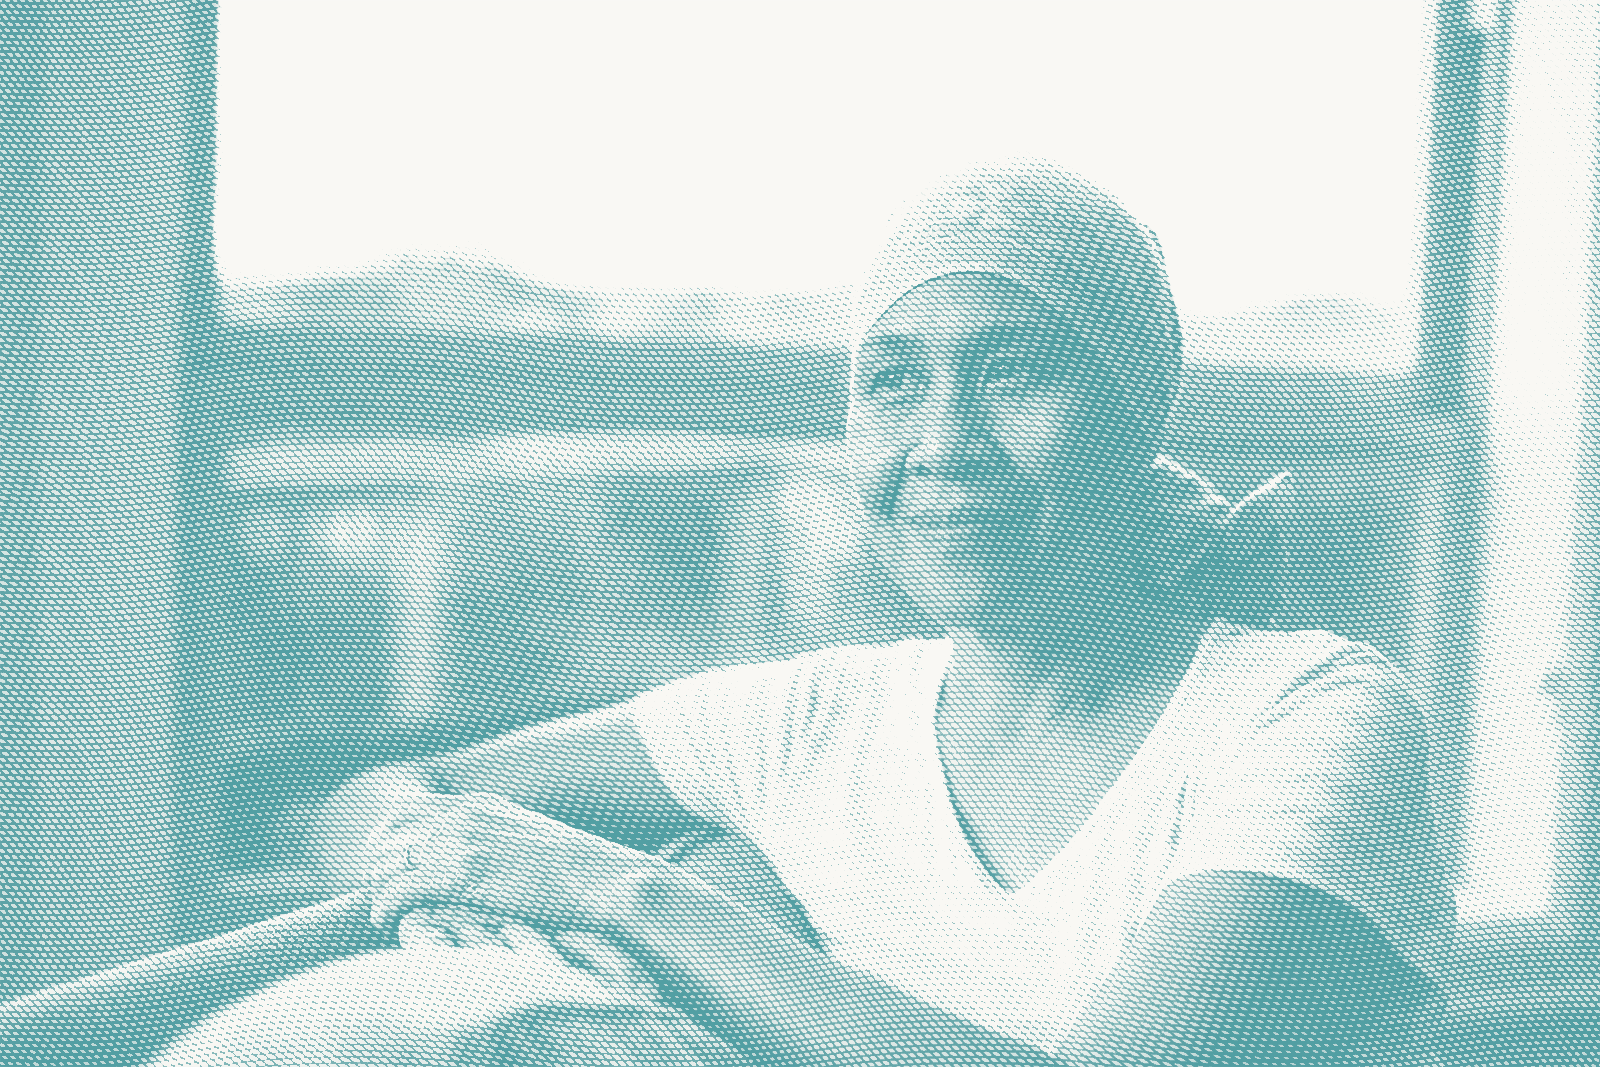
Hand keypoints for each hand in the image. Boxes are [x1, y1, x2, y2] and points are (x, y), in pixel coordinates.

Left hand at [369, 792, 675, 936]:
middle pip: (386, 833)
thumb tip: (479, 874)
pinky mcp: (460, 873)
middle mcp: (464, 815)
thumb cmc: (581, 878)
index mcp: (480, 805)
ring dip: (380, 889)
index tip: (390, 871)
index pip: (405, 809)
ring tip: (388, 915)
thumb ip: (497, 847)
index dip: (389, 841)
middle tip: (385, 898)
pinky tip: (387, 925)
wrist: (609, 885)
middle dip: (378, 866)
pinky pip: (395, 892)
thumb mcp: (531, 846)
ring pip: (385, 863)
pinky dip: (384, 911)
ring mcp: (461, 841)